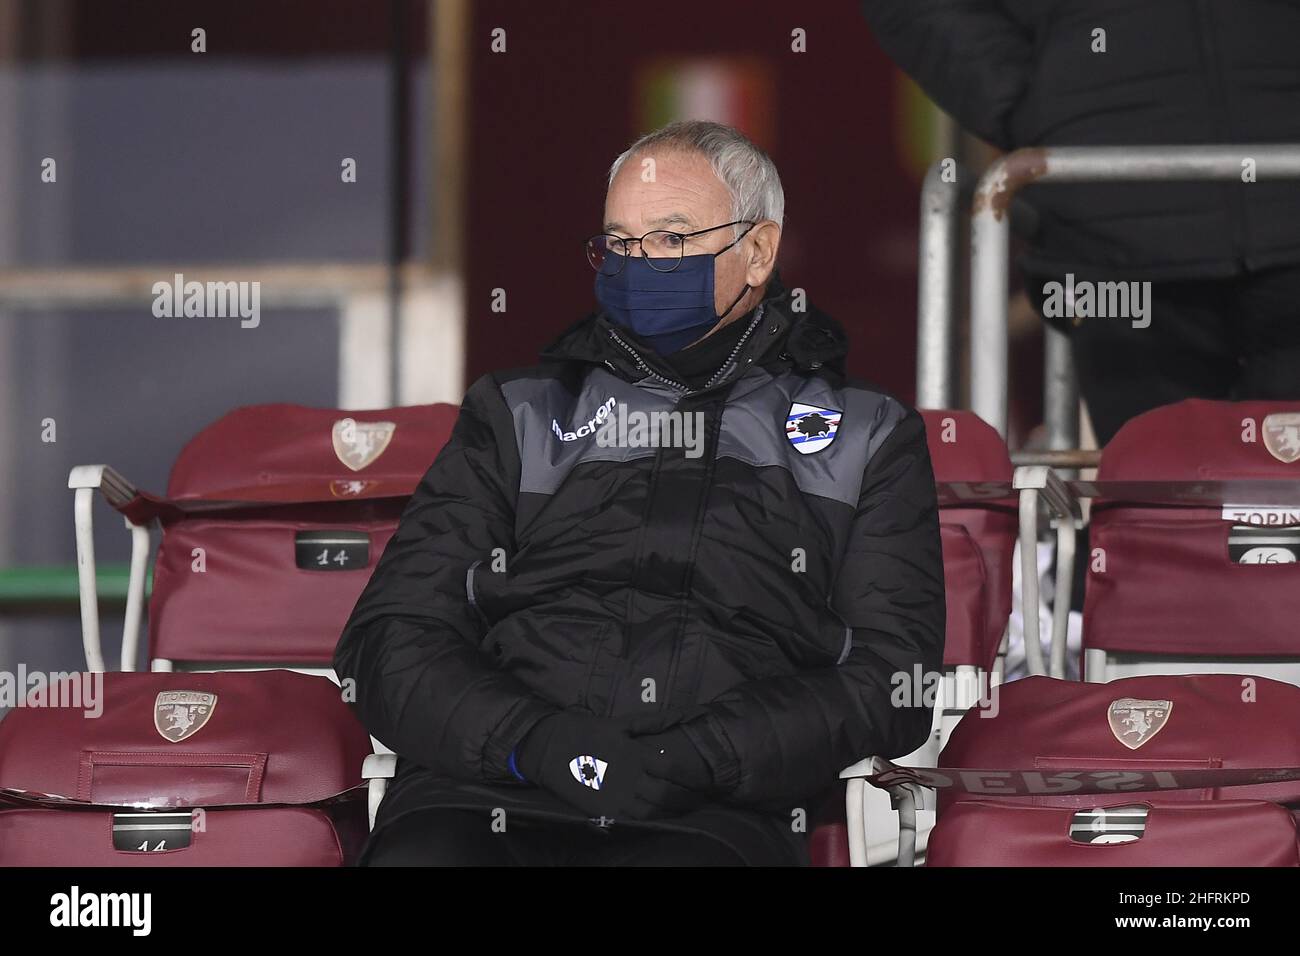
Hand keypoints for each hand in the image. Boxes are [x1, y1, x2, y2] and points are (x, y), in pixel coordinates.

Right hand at [515, 711, 700, 820]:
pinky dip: (646, 822)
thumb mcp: (617, 724)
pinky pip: (630, 820)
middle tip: (699, 801)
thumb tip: (674, 715)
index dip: (690, 776)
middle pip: (667, 793)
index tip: (702, 782)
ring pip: (652, 811)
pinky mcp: (602, 810)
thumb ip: (646, 723)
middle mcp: (629, 775)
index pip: (672, 767)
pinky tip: (656, 821)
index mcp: (635, 753)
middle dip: (686, 799)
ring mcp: (616, 795)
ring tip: (682, 814)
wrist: (547, 746)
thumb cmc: (583, 731)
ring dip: (670, 813)